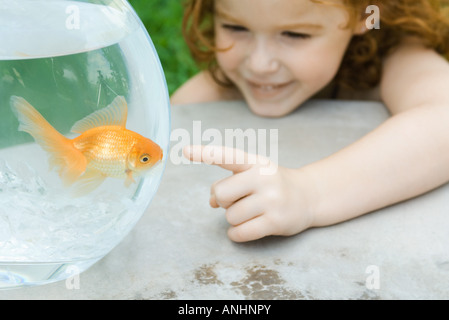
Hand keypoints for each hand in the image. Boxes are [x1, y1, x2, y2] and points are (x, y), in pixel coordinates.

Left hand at [183, 145, 316, 241]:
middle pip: (222, 193)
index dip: (206, 153)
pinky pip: (240, 232)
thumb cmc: (272, 184)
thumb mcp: (254, 173)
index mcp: (255, 162)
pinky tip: (244, 228)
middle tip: (237, 200)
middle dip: (223, 201)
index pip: (228, 156)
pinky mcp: (276, 222)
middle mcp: (264, 178)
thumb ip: (230, 182)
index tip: (185, 151)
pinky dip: (236, 234)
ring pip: (230, 216)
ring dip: (234, 218)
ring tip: (250, 212)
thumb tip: (212, 201)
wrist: (308, 196)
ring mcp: (272, 200)